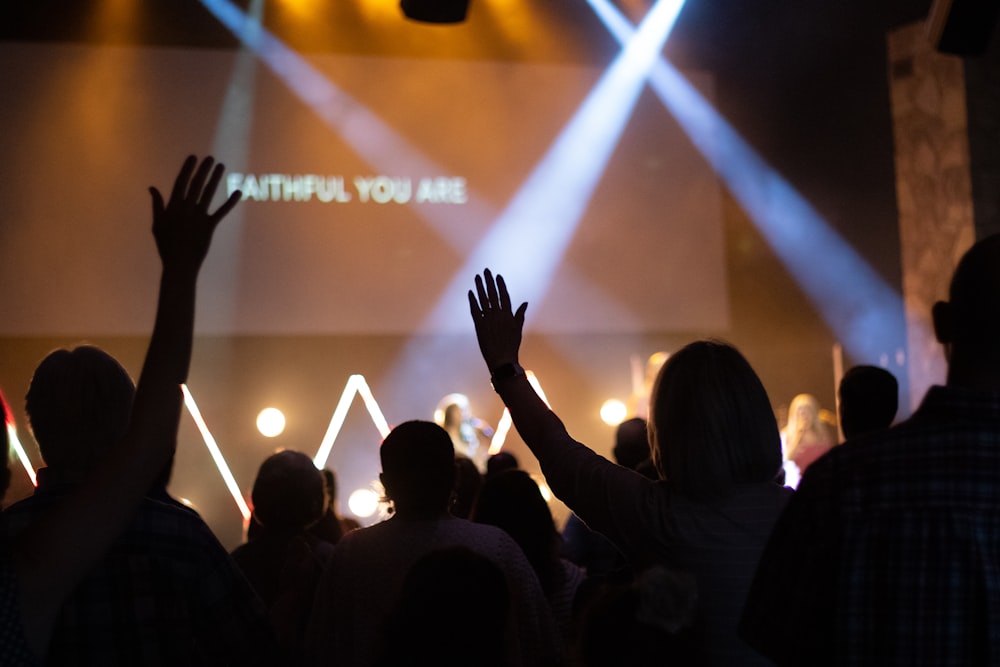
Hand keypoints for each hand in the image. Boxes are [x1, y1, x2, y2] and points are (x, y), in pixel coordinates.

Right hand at [149, 155, 240, 274]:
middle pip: (196, 184)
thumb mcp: (158, 224)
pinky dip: (230, 202)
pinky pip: (221, 212)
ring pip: (208, 193)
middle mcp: (186, 209)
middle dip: (203, 170)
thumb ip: (157, 205)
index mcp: (173, 207)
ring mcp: (199, 217)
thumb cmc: (166, 245)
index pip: (181, 182)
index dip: (188, 169)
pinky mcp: (209, 226)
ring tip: (221, 166)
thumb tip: (152, 188)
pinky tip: (238, 192)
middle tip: (210, 158)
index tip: (193, 157)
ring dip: (215, 179)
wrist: (179, 263)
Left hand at [468, 268, 527, 373]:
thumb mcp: (518, 329)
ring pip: (483, 299)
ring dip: (479, 287)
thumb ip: (520, 315)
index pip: (504, 295)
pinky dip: (472, 300)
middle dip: (489, 281)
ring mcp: (488, 319)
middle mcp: (498, 314)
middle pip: (492, 294)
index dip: (500, 285)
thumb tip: (525, 303)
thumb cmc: (511, 345)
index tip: (497, 276)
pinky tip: (470, 292)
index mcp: (508, 315)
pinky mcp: (479, 325)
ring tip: (477, 277)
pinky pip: (475, 310)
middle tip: (485, 271)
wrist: (502, 359)